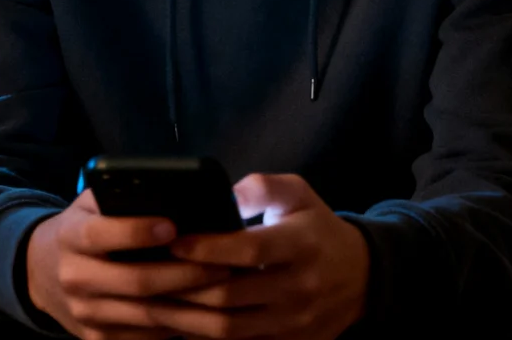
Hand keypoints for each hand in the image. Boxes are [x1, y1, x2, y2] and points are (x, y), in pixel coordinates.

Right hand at [25, 190, 232, 339]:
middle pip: (135, 281)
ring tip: (224, 290)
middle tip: (223, 265)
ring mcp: (85, 313)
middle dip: (184, 274)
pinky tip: (205, 313)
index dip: (137, 231)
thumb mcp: (90, 206)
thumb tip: (175, 193)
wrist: (41, 272)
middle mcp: (74, 277)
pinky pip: (146, 337)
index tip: (173, 225)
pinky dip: (178, 327)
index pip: (101, 234)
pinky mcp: (97, 339)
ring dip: (191, 306)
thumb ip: (120, 198)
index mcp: (71, 236)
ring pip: (146, 315)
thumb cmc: (82, 230)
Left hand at [160, 174, 369, 339]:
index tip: (175, 242)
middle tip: (148, 275)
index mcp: (302, 244)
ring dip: (186, 318)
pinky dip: (205, 337)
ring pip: (230, 329)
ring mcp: (294, 322)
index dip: (209, 248)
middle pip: (232, 296)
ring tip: (151, 303)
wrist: (364, 278)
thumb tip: (223, 195)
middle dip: (183, 287)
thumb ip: (262, 187)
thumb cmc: (318, 229)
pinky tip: (178, 324)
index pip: (250, 250)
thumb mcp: (299, 194)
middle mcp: (299, 287)